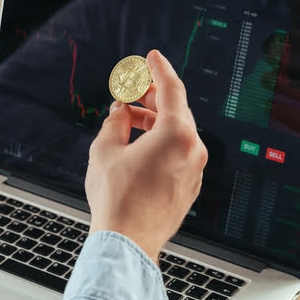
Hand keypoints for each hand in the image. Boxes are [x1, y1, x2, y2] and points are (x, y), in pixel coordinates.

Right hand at [85, 50, 207, 262]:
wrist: (127, 242)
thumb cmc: (117, 198)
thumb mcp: (105, 149)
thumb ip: (115, 120)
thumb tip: (121, 111)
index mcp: (177, 135)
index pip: (172, 89)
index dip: (159, 69)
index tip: (152, 56)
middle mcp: (193, 150)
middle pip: (175, 111)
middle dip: (152, 96)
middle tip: (132, 86)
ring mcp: (195, 170)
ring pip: (176, 133)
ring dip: (153, 120)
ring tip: (127, 117)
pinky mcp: (189, 186)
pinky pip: (178, 153)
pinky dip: (160, 141)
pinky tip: (138, 143)